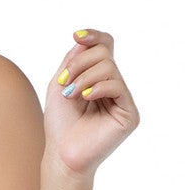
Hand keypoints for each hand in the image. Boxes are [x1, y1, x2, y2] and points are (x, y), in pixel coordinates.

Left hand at [44, 27, 139, 179]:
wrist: (62, 153)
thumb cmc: (59, 122)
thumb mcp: (61, 83)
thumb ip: (74, 59)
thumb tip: (86, 40)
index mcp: (99, 78)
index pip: (106, 46)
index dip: (94, 36)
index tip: (77, 36)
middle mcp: (114, 86)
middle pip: (104, 53)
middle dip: (80, 63)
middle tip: (64, 82)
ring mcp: (123, 99)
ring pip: (109, 67)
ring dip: (84, 77)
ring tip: (71, 94)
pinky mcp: (129, 114)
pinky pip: (117, 86)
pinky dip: (98, 88)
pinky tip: (86, 98)